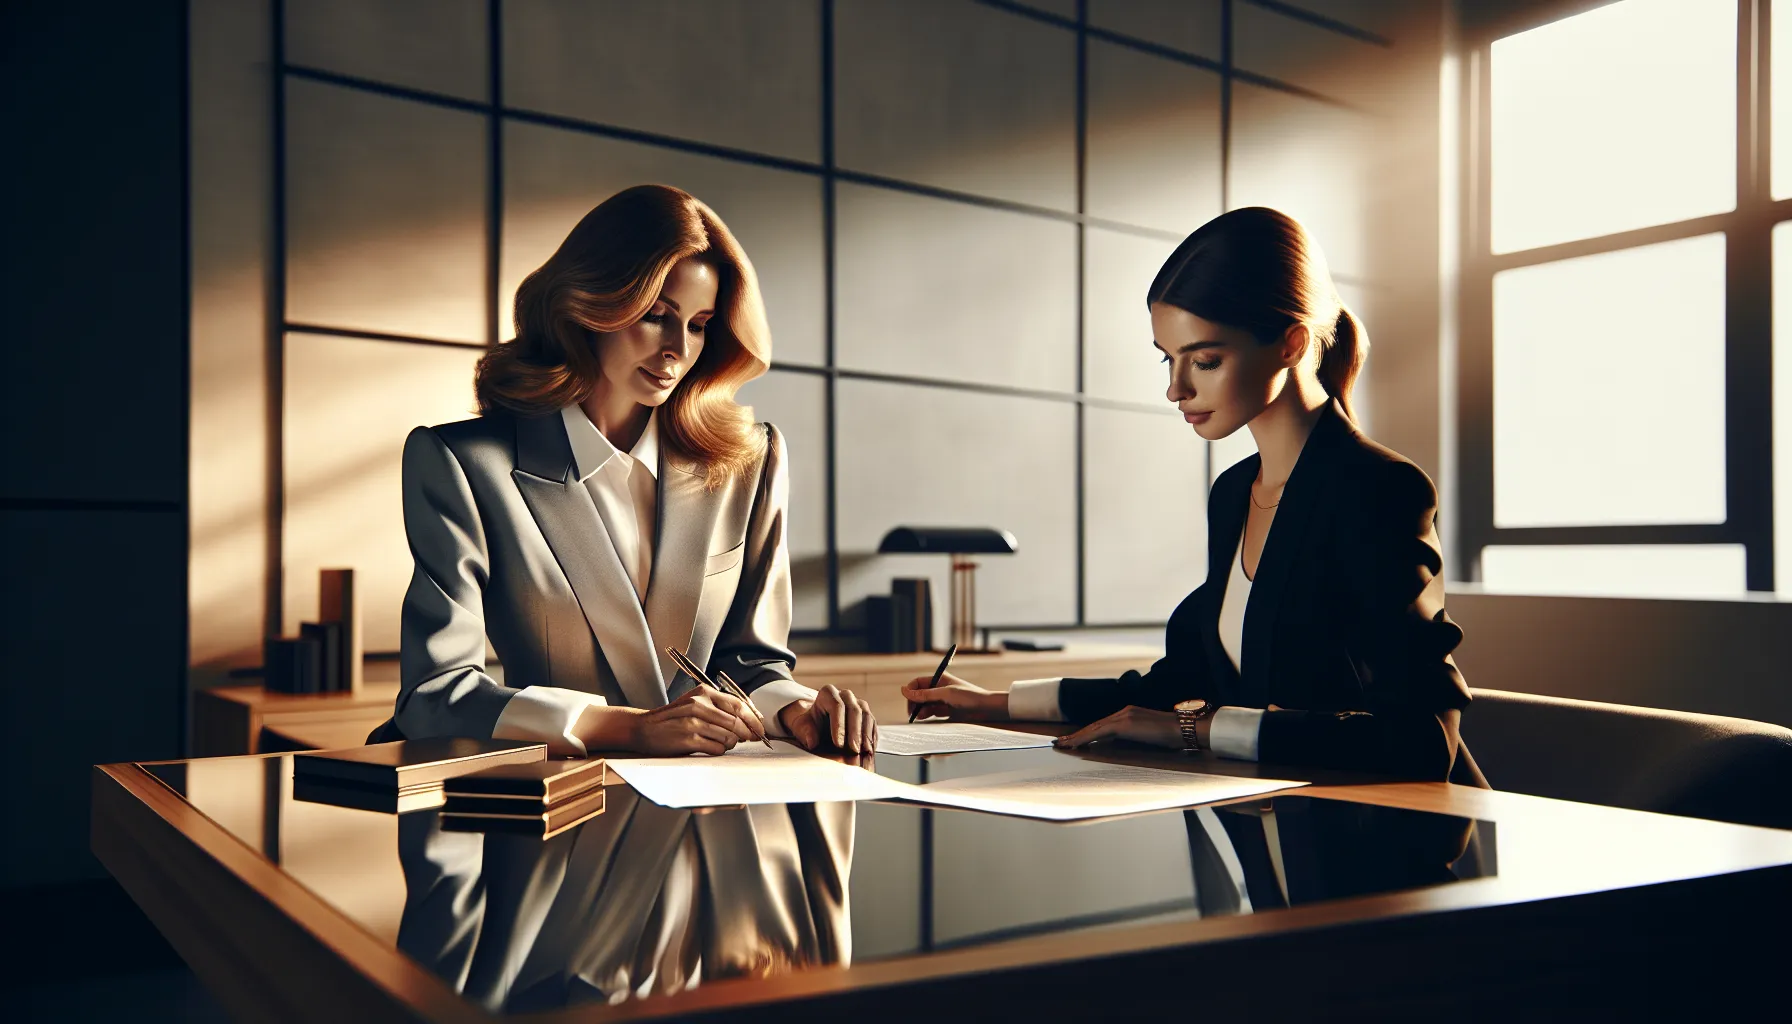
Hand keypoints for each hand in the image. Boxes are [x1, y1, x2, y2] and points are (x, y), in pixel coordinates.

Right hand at [580, 686, 762, 755]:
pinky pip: (716, 748)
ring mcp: (693, 722)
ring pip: (729, 737)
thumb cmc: (672, 718)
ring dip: (731, 744)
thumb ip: (718, 707)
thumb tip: (748, 720)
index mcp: (704, 693)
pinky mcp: (688, 739)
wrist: (643, 728)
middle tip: (749, 740)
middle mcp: (699, 704)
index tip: (760, 729)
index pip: (739, 704)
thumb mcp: (694, 703)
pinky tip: (711, 748)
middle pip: (737, 722)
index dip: (754, 719)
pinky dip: (719, 751)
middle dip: (747, 734)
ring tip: (722, 743)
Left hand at [778, 684, 876, 753]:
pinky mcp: (866, 713)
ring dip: (866, 735)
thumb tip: (812, 742)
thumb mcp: (801, 727)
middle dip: (855, 732)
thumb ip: (805, 732)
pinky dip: (872, 737)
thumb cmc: (808, 724)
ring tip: (864, 751)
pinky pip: (872, 723)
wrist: (817, 724)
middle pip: (854, 710)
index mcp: (828, 693)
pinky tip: (870, 749)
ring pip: (866, 715)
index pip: (837, 706)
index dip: (839, 726)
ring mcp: (857, 703)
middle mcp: (845, 695)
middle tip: (854, 750)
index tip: (838, 744)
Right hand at [899, 672, 1008, 721]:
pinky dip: (926, 717)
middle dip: (914, 704)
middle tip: (912, 715)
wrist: (987, 710)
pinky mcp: (946, 712)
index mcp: (939, 679)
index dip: (910, 691)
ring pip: (924, 706)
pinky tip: (925, 721)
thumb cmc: (969, 697)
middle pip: (919, 695)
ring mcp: (942, 701)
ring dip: (919, 712)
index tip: (908, 701)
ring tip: (920, 719)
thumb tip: (903, 690)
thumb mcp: (946, 694)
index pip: (918, 683)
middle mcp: (939, 689)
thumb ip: (924, 694)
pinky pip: (931, 714)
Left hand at [1052, 705, 1181, 749]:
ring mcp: (1123, 716)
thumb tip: (1117, 747)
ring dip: (1076, 737)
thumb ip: (1132, 738)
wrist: (1183, 728)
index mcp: (1129, 715)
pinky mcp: (1124, 724)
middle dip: (1076, 735)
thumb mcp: (1147, 737)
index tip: (1073, 740)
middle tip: (1060, 743)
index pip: (1102, 725)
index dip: (1086, 733)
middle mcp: (1124, 712)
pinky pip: (1099, 732)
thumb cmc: (1170, 736)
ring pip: (1093, 728)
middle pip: (1094, 725)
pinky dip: (1085, 738)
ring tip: (1062, 745)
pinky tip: (1075, 744)